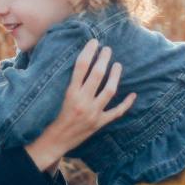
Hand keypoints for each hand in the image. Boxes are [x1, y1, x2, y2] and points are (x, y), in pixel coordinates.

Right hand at [25, 39, 135, 171]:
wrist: (53, 142)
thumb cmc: (51, 117)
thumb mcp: (55, 97)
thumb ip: (68, 82)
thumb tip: (78, 64)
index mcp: (70, 93)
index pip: (81, 66)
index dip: (89, 51)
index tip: (94, 42)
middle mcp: (82, 101)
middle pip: (97, 75)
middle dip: (104, 59)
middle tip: (107, 49)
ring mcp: (93, 113)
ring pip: (110, 90)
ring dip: (115, 75)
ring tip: (117, 65)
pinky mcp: (100, 123)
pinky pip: (117, 112)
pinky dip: (126, 103)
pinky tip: (133, 94)